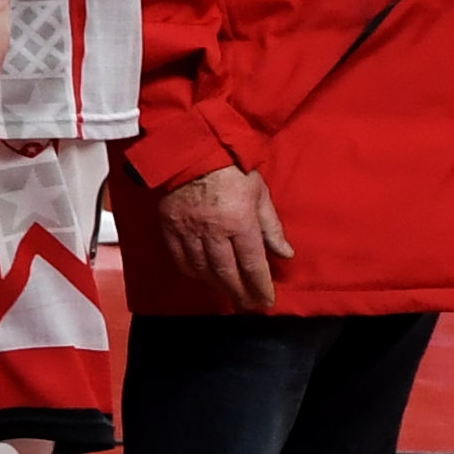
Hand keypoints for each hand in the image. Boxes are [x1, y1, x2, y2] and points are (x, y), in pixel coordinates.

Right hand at [146, 160, 290, 310]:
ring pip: (202, 268)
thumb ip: (272, 227)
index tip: (265, 301)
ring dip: (216, 285)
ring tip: (227, 293)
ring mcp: (188, 229)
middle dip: (239, 292)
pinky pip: (178, 257)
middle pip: (227, 272)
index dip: (259, 286)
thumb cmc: (232, 168)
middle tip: (247, 305)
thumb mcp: (260, 194)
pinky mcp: (169, 225)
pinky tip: (201, 276)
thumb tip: (285, 254)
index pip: (252, 264)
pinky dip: (191, 271)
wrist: (191, 148)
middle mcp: (213, 230)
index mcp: (240, 221)